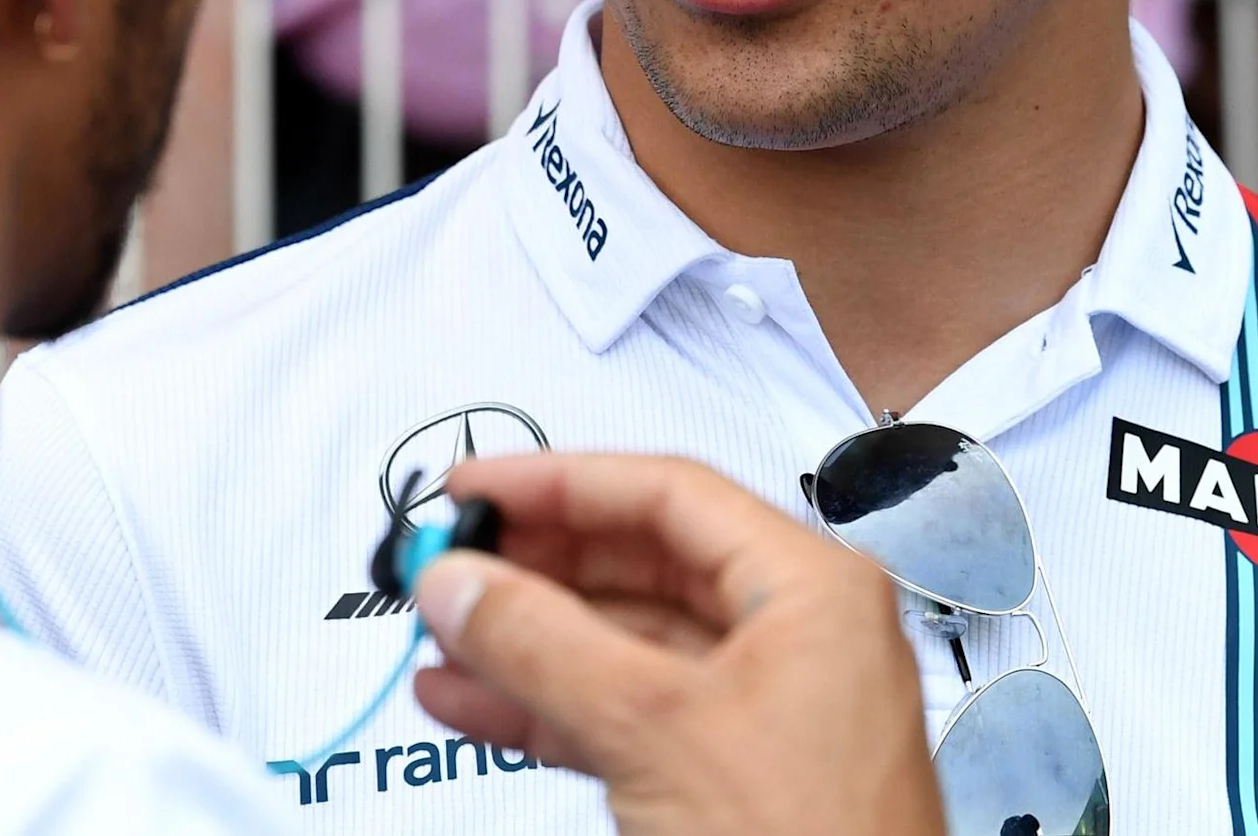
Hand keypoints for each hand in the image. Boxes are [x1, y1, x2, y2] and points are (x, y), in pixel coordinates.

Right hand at [407, 451, 942, 835]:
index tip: (473, 489)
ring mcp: (763, 708)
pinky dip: (547, 705)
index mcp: (814, 589)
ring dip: (526, 639)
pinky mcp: (729, 772)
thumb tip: (462, 584)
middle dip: (534, 567)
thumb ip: (544, 645)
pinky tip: (474, 700)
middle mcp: (796, 635)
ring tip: (444, 632)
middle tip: (449, 561)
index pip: (668, 493)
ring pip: (623, 643)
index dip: (558, 484)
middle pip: (641, 562)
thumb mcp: (654, 729)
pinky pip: (623, 712)